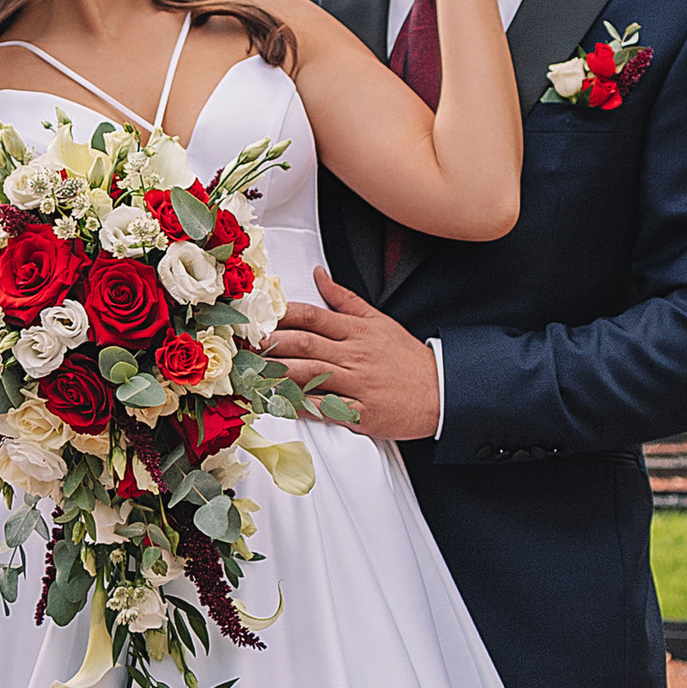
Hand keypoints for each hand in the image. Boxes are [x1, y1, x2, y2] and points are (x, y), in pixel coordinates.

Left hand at [267, 274, 439, 444]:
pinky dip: (302, 407)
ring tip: (252, 373)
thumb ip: (344, 298)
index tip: (258, 318)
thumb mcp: (379, 320)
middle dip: (271, 344)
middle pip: (305, 344)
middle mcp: (355, 354)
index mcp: (357, 331)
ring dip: (278, 373)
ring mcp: (358, 384)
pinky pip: (327, 408)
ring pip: (312, 374)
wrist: (441, 391)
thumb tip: (318, 275)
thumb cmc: (406, 358)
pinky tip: (280, 404)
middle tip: (245, 346)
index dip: (281, 316)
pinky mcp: (362, 413)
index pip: (312, 316)